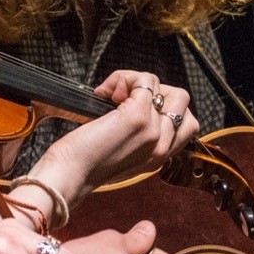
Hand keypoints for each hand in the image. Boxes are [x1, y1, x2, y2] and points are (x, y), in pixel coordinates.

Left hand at [32, 71, 200, 200]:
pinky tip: (105, 92)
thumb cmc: (84, 163)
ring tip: (115, 96)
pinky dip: (125, 78)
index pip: (186, 122)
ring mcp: (153, 131)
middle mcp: (162, 146)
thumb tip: (137, 99)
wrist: (67, 176)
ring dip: (139, 82)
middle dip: (156, 91)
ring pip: (164, 87)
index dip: (162, 107)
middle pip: (181, 101)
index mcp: (160, 156)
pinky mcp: (138, 117)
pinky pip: (145, 81)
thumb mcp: (123, 154)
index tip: (133, 108)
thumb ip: (140, 137)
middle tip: (125, 99)